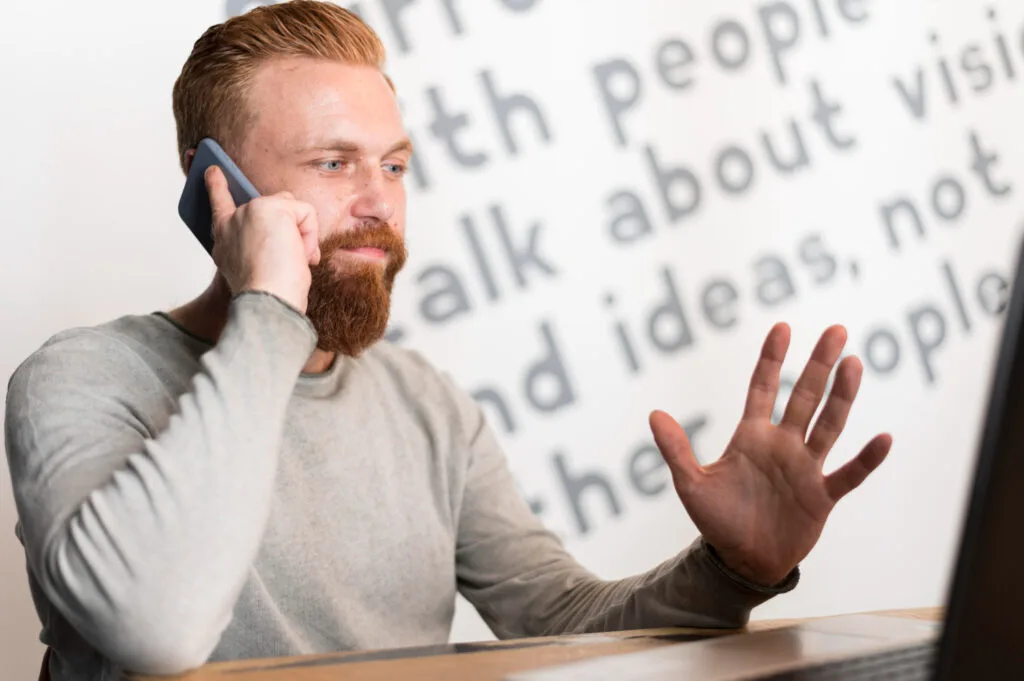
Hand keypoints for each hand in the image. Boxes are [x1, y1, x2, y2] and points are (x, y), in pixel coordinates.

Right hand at [205, 166, 321, 313]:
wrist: (267, 301)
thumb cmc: (268, 293)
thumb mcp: (262, 267)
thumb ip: (267, 242)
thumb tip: (292, 236)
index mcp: (224, 240)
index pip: (219, 204)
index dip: (216, 185)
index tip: (213, 170)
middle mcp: (230, 223)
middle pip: (275, 207)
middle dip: (293, 229)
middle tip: (292, 258)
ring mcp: (247, 211)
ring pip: (292, 209)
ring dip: (301, 235)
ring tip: (293, 259)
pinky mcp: (268, 207)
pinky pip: (305, 212)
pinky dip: (310, 235)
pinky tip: (300, 256)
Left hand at [649, 323, 891, 585]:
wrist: (742, 562)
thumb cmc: (717, 521)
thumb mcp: (691, 485)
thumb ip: (675, 449)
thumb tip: (654, 414)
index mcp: (752, 437)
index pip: (763, 387)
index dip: (771, 358)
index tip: (782, 327)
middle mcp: (783, 445)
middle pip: (804, 396)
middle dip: (819, 364)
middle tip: (836, 330)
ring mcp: (805, 468)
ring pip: (829, 425)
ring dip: (842, 396)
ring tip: (854, 364)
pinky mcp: (822, 496)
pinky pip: (849, 474)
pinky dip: (866, 459)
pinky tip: (883, 438)